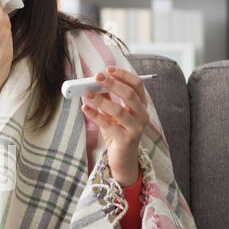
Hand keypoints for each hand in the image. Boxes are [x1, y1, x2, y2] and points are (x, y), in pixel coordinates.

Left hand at [80, 65, 144, 186]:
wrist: (122, 158)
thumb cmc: (117, 132)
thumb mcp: (113, 113)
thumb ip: (108, 98)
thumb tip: (94, 82)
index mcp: (141, 106)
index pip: (137, 85)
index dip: (123, 75)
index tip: (108, 69)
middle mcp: (142, 116)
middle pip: (129, 95)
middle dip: (112, 84)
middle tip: (97, 76)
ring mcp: (136, 129)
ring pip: (119, 110)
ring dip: (101, 100)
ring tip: (87, 93)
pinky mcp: (126, 140)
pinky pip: (109, 125)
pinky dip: (95, 115)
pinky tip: (85, 108)